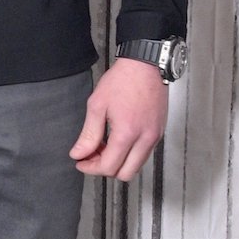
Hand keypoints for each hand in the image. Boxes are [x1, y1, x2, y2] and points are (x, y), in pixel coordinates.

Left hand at [68, 58, 167, 180]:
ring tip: (104, 146)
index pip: (109, 167)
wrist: (145, 64)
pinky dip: (129, 154)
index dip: (91, 168)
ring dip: (118, 162)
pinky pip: (144, 154)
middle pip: (125, 174)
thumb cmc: (123, 80)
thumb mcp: (97, 105)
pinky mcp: (159, 132)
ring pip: (136, 166)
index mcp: (127, 133)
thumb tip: (79, 153)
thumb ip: (88, 134)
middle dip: (105, 169)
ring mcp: (155, 136)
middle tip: (92, 156)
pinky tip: (117, 140)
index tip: (81, 161)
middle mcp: (145, 139)